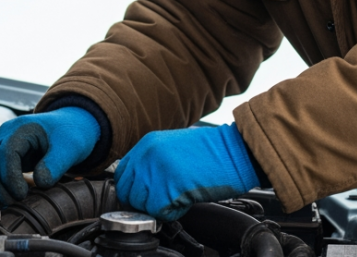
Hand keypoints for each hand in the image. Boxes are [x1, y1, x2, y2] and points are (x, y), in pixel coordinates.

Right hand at [0, 107, 100, 204]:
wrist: (70, 127)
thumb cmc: (70, 134)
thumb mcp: (69, 148)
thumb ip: (55, 164)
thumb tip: (39, 183)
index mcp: (20, 128)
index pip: (5, 153)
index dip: (10, 177)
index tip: (22, 195)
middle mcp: (5, 135)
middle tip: (14, 205)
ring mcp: (1, 145)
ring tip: (9, 207)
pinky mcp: (2, 157)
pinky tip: (7, 201)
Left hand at [114, 123, 258, 220]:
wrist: (235, 152)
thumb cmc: (211, 152)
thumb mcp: (173, 148)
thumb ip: (152, 163)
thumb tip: (141, 186)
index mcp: (147, 144)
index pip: (122, 175)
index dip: (132, 190)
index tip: (144, 197)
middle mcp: (147, 156)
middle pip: (127, 192)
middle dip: (143, 202)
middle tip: (163, 200)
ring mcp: (156, 172)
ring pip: (141, 204)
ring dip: (157, 207)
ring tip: (177, 197)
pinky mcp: (168, 189)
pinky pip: (159, 212)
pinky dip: (171, 213)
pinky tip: (185, 201)